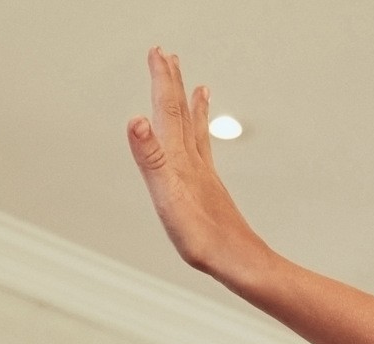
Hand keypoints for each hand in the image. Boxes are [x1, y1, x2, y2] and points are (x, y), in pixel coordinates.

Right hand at [126, 49, 266, 278]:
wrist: (237, 261)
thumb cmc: (202, 237)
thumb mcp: (166, 196)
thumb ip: (150, 157)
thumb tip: (136, 120)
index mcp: (179, 159)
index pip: (168, 110)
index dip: (162, 79)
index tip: (157, 52)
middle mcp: (193, 161)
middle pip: (182, 112)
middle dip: (173, 82)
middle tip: (167, 56)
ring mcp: (204, 175)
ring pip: (196, 131)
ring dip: (193, 106)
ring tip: (198, 88)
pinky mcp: (210, 191)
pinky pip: (204, 154)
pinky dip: (203, 141)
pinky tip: (202, 146)